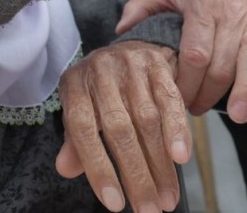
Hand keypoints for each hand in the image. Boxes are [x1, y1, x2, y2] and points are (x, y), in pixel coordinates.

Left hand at [56, 41, 190, 211]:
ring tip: (167, 198)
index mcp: (75, 82)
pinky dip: (177, 130)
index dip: (97, 166)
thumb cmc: (100, 91)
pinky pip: (169, 99)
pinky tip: (181, 158)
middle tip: (149, 211)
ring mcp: (129, 63)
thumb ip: (75, 141)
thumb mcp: (81, 110)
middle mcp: (100, 69)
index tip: (114, 204)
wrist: (128, 49)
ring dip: (160, 163)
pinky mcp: (156, 63)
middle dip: (136, 174)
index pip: (82, 126)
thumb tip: (65, 169)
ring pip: (147, 118)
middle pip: (118, 127)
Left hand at [116, 0, 246, 121]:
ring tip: (238, 116)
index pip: (193, 52)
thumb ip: (142, 8)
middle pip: (221, 62)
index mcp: (200, 7)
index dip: (185, 81)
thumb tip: (120, 30)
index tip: (177, 100)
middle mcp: (228, 13)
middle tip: (197, 112)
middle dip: (209, 93)